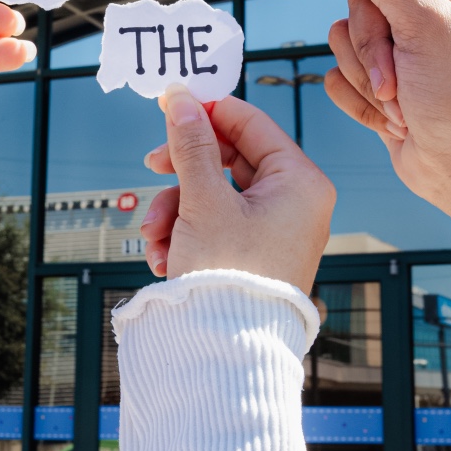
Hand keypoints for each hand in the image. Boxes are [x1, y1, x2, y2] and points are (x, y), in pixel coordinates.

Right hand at [140, 85, 334, 294]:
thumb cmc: (229, 274)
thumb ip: (190, 145)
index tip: (172, 105)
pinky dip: (187, 233)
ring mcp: (275, 230)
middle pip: (229, 160)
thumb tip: (181, 99)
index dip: (208, 111)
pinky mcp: (255, 255)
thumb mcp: (203, 200)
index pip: (252, 123)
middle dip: (183, 172)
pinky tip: (166, 256)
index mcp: (300, 181)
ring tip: (156, 236)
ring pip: (215, 195)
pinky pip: (216, 225)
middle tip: (150, 166)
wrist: (227, 351)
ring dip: (176, 209)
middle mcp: (294, 203)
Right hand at [287, 0, 450, 211]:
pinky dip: (359, 99)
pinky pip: (339, 74)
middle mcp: (431, 12)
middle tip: (394, 77)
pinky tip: (392, 120)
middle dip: (370, 45)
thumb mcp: (427, 26)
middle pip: (359, 0)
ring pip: (343, 38)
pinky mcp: (383, 82)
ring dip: (366, 76)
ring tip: (400, 105)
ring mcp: (405, 50)